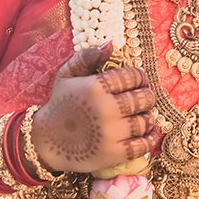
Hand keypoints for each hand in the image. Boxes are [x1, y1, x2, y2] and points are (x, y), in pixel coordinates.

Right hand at [30, 41, 162, 175]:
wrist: (47, 141)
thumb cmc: (60, 105)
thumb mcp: (67, 76)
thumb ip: (87, 57)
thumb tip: (111, 44)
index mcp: (95, 86)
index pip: (133, 76)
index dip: (140, 77)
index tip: (138, 81)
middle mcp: (105, 109)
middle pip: (144, 98)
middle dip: (146, 96)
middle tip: (142, 98)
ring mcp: (111, 133)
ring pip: (145, 120)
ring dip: (147, 116)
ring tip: (141, 115)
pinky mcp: (114, 153)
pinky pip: (144, 145)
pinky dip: (151, 137)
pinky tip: (149, 131)